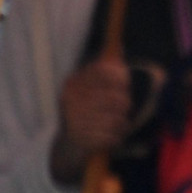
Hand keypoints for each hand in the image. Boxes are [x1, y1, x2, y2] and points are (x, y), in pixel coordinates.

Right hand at [51, 58, 131, 186]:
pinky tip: (112, 135)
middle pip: (118, 98)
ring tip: (117, 123)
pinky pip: (114, 135)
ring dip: (122, 122)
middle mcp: (71, 100)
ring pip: (118, 118)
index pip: (106, 72)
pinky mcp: (83, 141)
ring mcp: (76, 121)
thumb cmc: (83, 113)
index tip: (124, 84)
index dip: (121, 78)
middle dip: (125, 104)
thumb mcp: (89, 89)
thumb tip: (119, 45)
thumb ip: (105, 69)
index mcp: (73, 84)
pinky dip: (117, 137)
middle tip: (122, 108)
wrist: (66, 147)